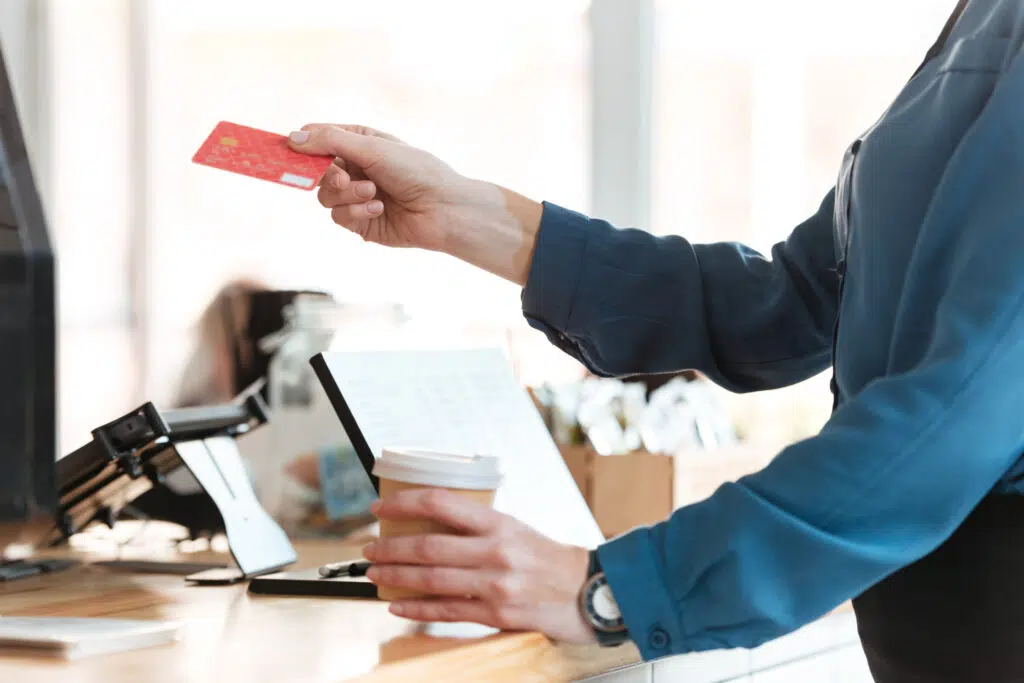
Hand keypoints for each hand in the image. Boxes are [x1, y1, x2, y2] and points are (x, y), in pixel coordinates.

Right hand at [288, 124, 488, 251]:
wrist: (443, 209)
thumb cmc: (416, 171)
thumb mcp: (373, 147)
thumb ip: (331, 141)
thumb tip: (293, 137)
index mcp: (360, 142)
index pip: (319, 139)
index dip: (303, 145)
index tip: (290, 150)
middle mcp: (356, 169)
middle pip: (316, 172)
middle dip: (329, 176)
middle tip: (343, 177)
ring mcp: (357, 197)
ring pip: (324, 197)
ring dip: (346, 195)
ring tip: (373, 193)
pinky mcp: (361, 222)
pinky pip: (339, 217)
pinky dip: (355, 213)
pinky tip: (379, 209)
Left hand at [362, 488, 595, 643]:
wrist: (591, 590)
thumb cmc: (552, 559)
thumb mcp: (517, 529)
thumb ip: (479, 528)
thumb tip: (432, 525)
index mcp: (499, 522)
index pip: (440, 504)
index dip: (403, 503)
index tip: (379, 507)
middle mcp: (495, 551)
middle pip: (428, 546)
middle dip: (390, 547)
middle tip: (368, 548)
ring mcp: (496, 585)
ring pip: (431, 578)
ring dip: (396, 576)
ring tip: (375, 573)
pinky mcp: (498, 615)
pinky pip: (448, 610)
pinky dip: (418, 608)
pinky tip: (398, 605)